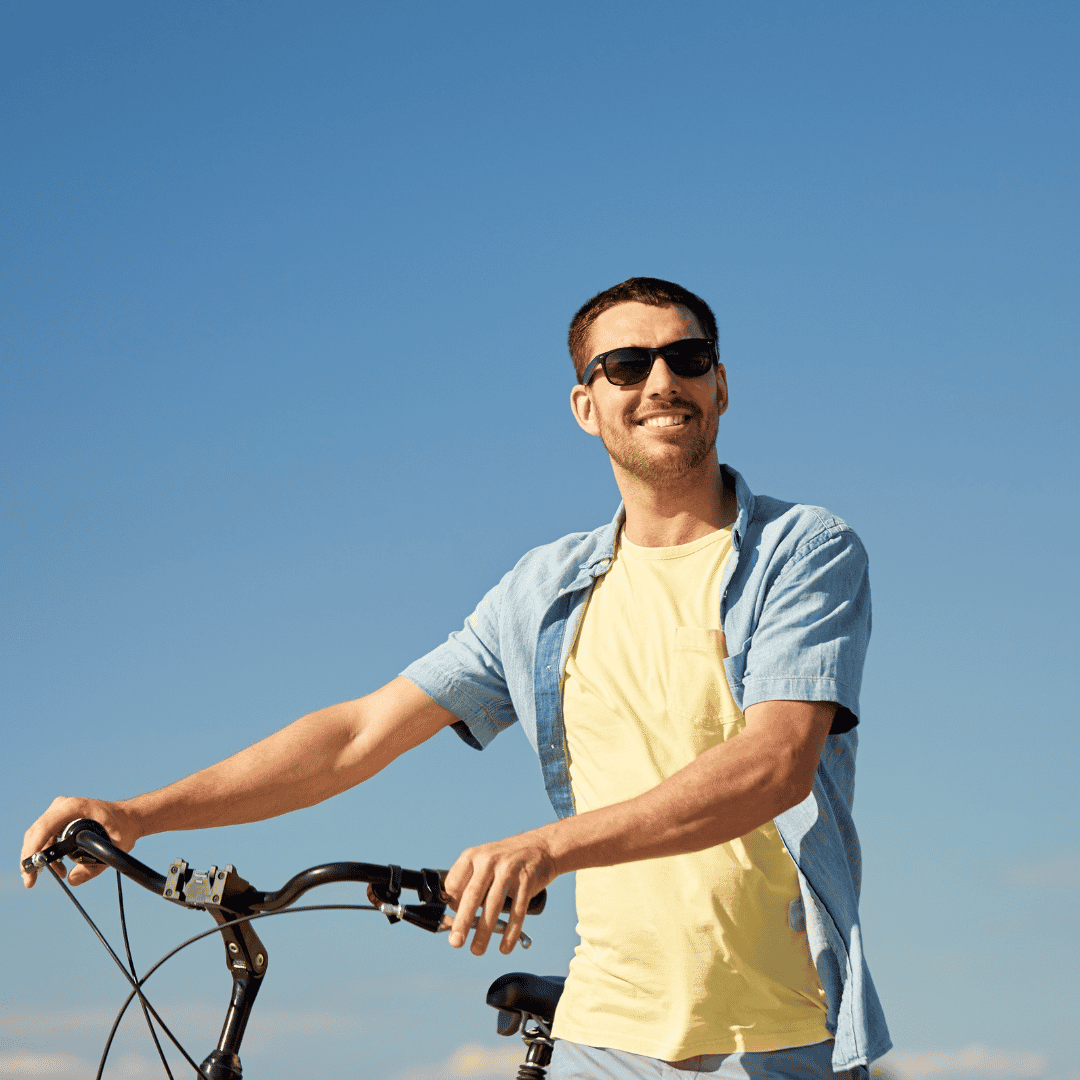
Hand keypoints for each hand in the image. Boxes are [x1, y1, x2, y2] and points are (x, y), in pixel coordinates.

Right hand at [21, 796, 139, 888]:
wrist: (130, 817)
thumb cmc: (124, 828)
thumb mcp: (113, 848)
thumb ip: (94, 867)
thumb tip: (71, 880)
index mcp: (75, 807)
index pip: (45, 827)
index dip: (33, 848)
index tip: (30, 869)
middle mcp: (64, 805)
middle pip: (36, 832)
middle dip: (30, 859)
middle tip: (31, 881)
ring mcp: (60, 810)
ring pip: (37, 836)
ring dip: (41, 858)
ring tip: (60, 874)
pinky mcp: (59, 818)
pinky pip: (45, 837)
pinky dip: (47, 853)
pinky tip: (60, 868)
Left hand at [442, 831, 557, 955]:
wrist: (540, 846)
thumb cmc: (506, 860)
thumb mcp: (484, 861)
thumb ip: (470, 883)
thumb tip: (456, 916)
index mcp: (473, 856)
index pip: (454, 884)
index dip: (452, 905)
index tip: (453, 919)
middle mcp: (489, 860)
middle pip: (472, 895)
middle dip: (462, 922)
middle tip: (456, 942)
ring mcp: (509, 869)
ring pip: (493, 905)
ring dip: (484, 931)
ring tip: (477, 949)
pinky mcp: (527, 880)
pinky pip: (517, 911)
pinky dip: (510, 932)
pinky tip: (504, 947)